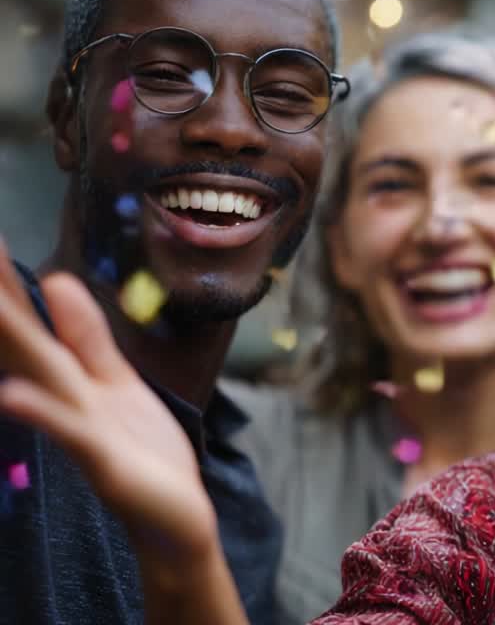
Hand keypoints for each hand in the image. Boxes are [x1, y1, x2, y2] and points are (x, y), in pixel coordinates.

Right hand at [0, 241, 215, 563]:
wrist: (173, 516)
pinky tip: (10, 396)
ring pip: (40, 376)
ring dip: (12, 341)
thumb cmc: (142, 450)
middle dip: (0, 299)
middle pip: (24, 340)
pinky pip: (69, 431)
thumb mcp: (114, 380)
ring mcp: (79, 429)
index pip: (28, 321)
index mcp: (68, 376)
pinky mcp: (102, 460)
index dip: (4, 282)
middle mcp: (63, 398)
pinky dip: (41, 413)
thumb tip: (55, 281)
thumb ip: (85, 337)